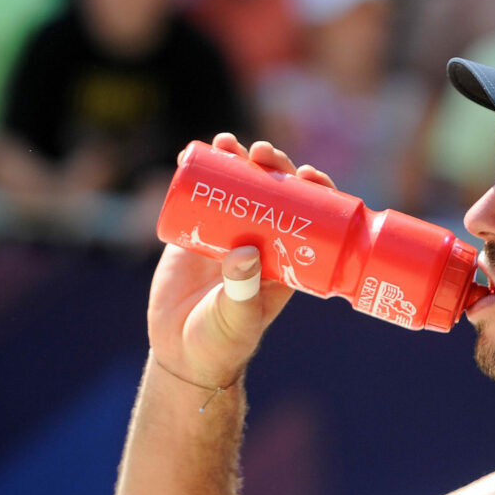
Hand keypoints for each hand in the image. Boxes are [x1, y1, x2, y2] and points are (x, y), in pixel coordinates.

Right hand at [147, 133, 334, 386]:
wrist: (180, 351)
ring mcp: (231, 232)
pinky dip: (202, 170)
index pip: (311, 217)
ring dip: (239, 160)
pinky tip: (197, 151)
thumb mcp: (237, 318)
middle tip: (264, 154)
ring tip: (230, 144)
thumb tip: (244, 252)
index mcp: (289, 258)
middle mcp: (264, 239)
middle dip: (275, 167)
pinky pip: (203, 194)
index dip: (314, 191)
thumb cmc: (220, 341)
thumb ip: (242, 292)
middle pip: (276, 192)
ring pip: (241, 186)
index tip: (309, 175)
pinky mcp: (198, 231)